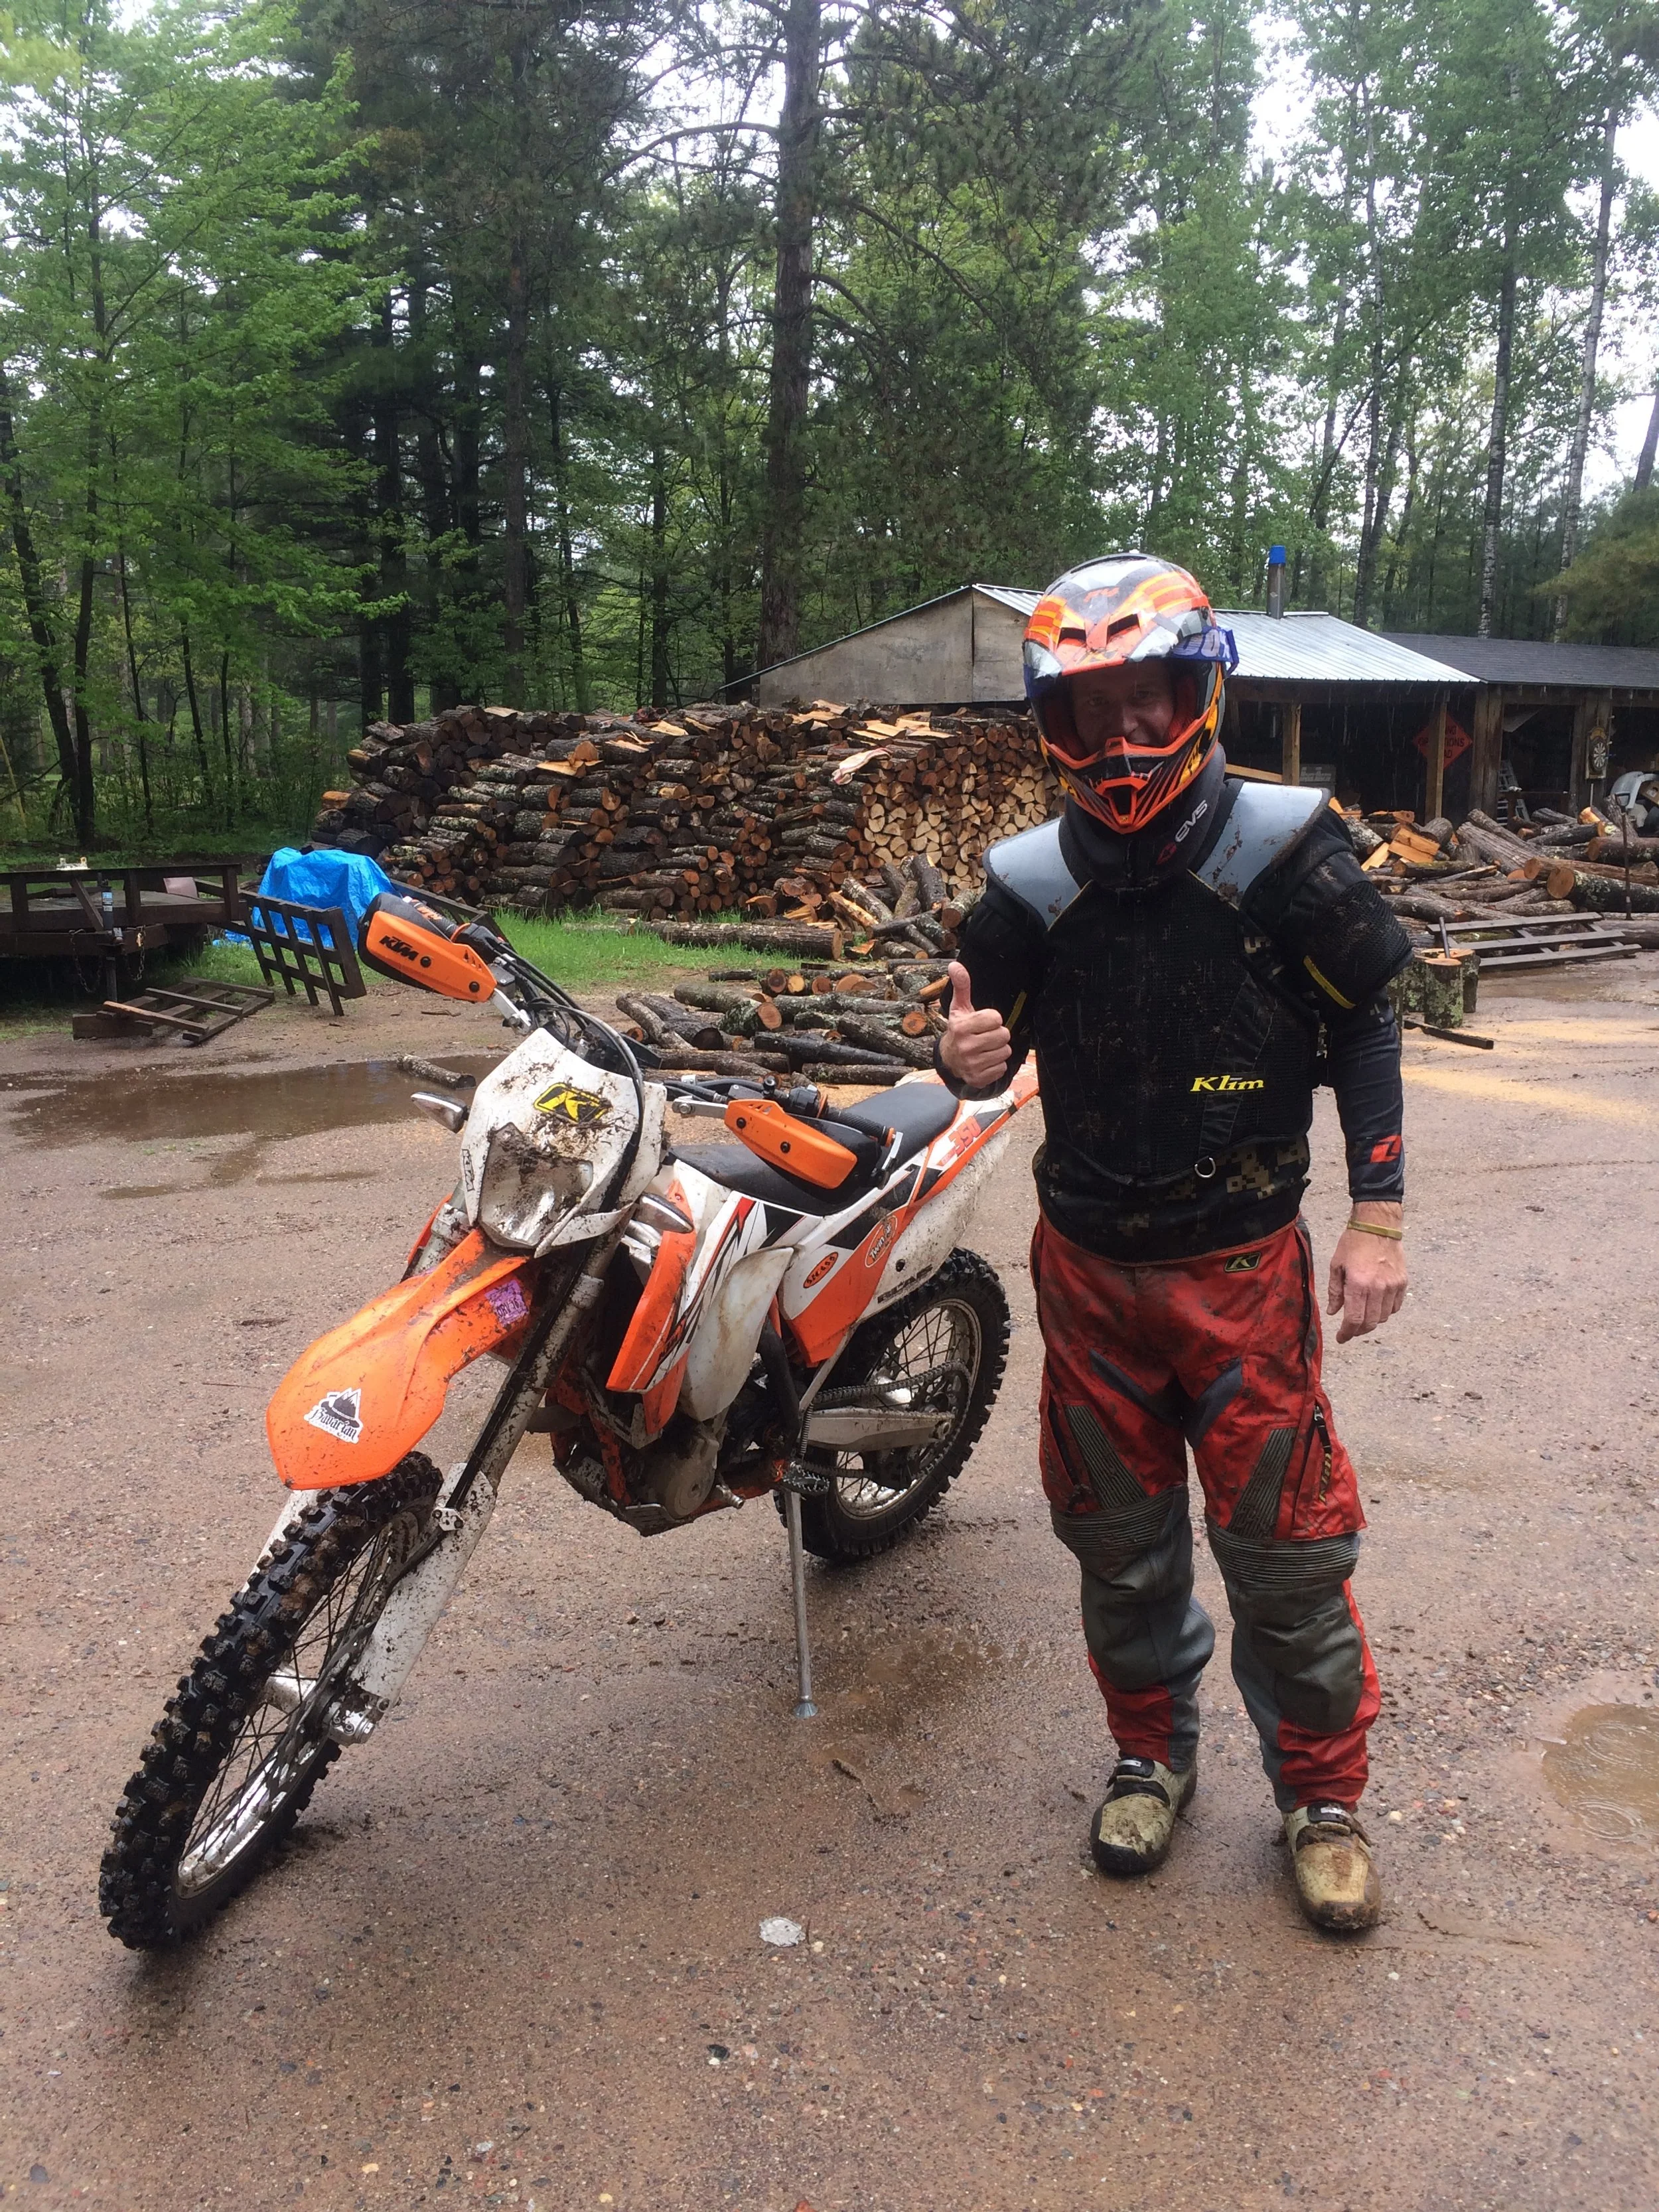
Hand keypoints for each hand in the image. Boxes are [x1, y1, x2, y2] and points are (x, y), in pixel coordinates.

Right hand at [939, 961, 1012, 1090]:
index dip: (993, 1019)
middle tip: (986, 1036)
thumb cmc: (959, 1030)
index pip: (996, 1018)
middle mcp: (965, 1047)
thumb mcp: (959, 1008)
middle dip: (998, 1035)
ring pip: (1005, 1052)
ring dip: (999, 1050)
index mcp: (961, 1027)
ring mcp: (972, 1065)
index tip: (983, 1022)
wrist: (949, 1060)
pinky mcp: (978, 1078)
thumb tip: (955, 964)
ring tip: (986, 1048)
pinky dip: (996, 1065)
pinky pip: (1002, 1068)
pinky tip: (985, 1061)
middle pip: (1004, 1035)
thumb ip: (962, 986)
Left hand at [1327, 1204, 1406, 1343]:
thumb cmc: (1353, 1243)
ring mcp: (1393, 1286)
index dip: (1347, 1333)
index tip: (1341, 1338)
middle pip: (1371, 1323)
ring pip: (1384, 1317)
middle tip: (1350, 1330)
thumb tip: (1333, 1312)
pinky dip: (1385, 1311)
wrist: (1378, 1225)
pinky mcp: (1402, 1282)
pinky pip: (1395, 1307)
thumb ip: (1335, 1291)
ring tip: (1362, 1315)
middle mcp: (1378, 1288)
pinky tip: (1376, 1305)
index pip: (1354, 1320)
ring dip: (1372, 1321)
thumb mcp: (1337, 1266)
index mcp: (1358, 1284)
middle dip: (1358, 1331)